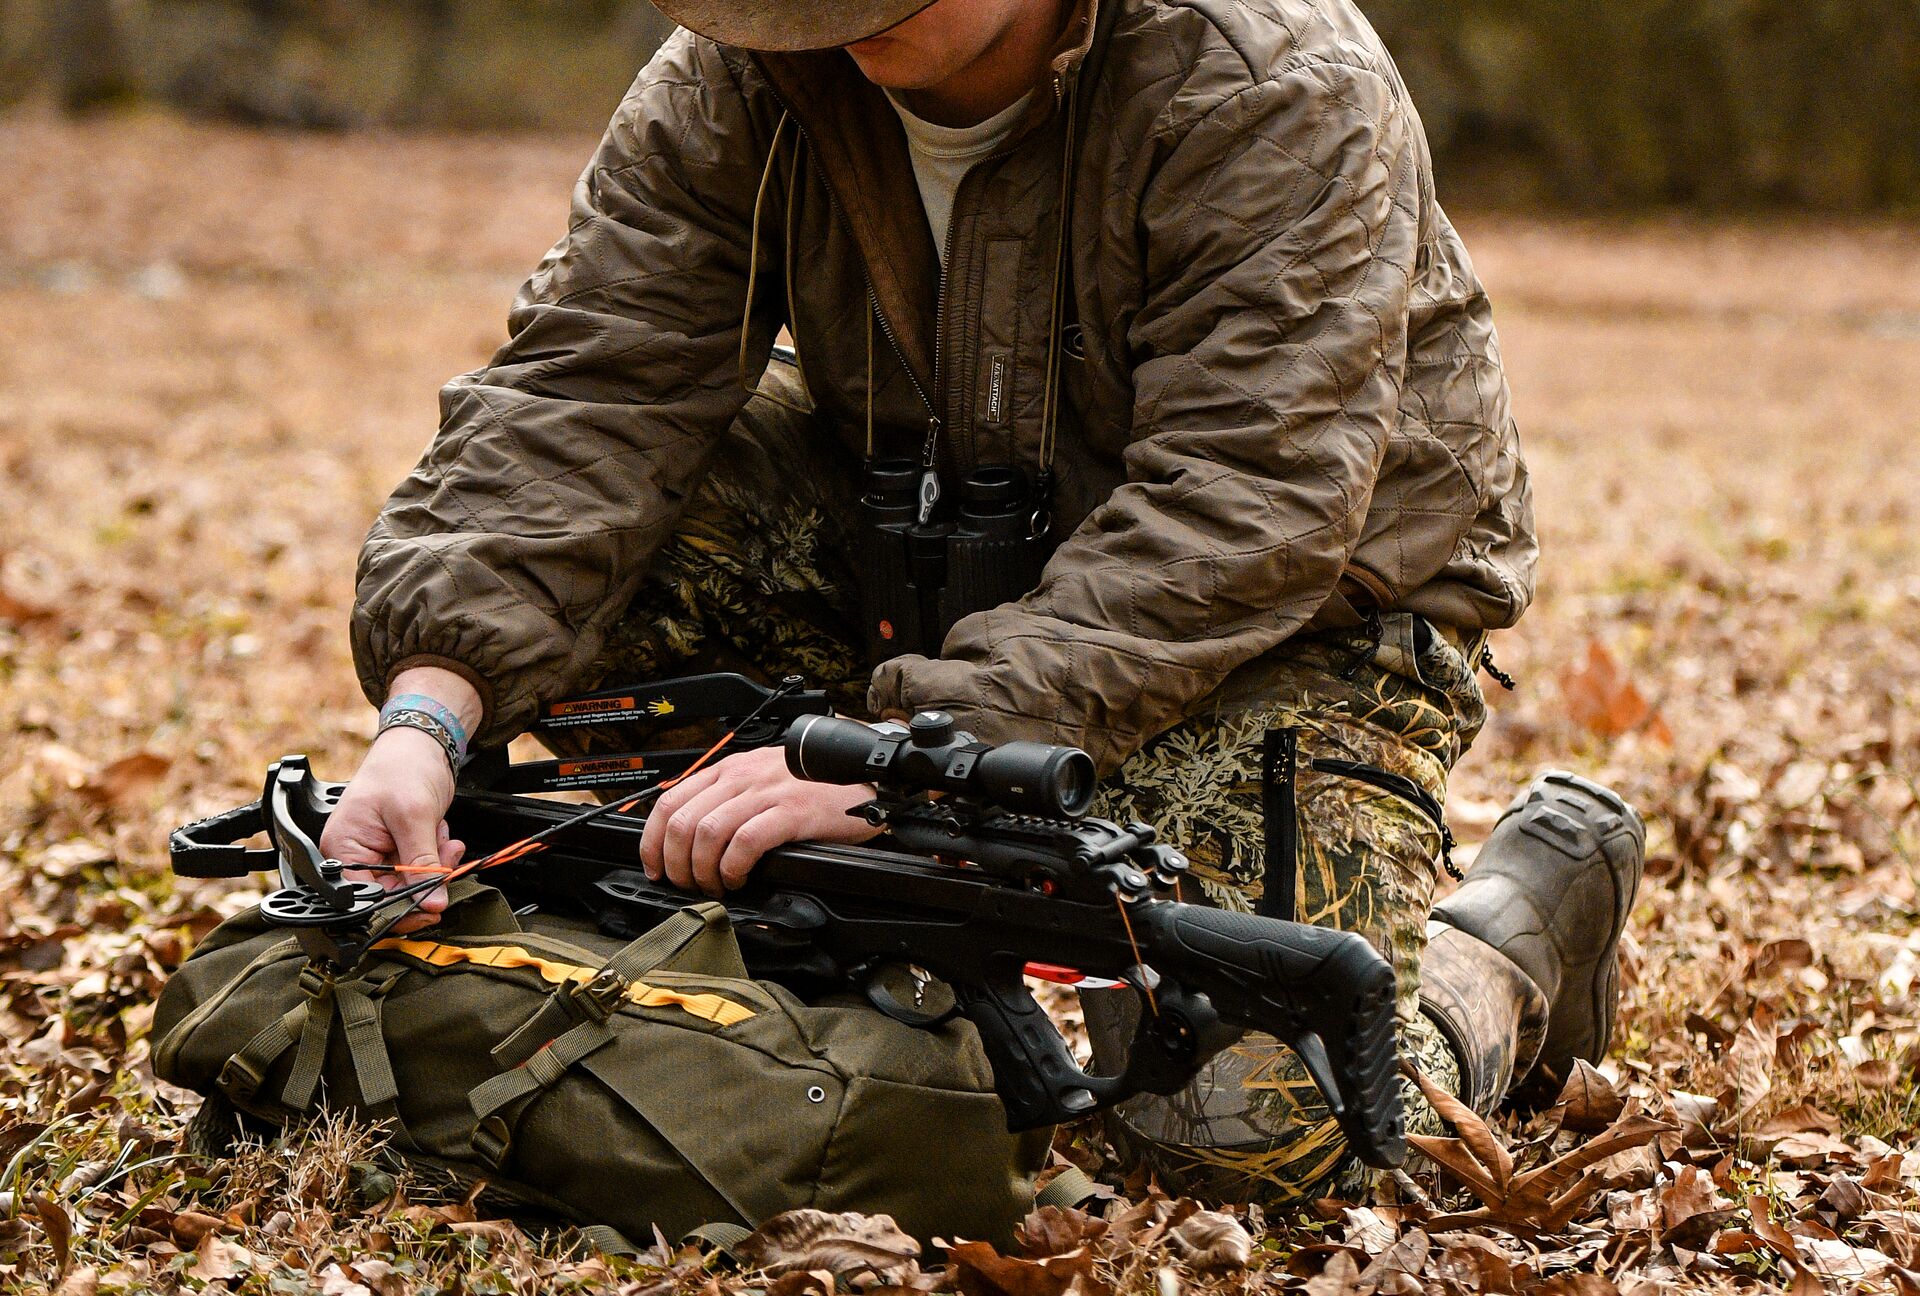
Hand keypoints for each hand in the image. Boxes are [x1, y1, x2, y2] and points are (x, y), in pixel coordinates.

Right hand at [319, 726, 464, 934]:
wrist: (421, 744)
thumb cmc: (403, 767)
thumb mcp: (414, 817)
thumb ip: (423, 864)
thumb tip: (431, 903)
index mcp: (342, 849)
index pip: (366, 900)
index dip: (399, 907)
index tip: (431, 906)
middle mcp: (354, 856)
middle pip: (391, 895)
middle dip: (425, 878)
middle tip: (446, 858)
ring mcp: (377, 854)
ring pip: (411, 883)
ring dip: (434, 864)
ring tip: (441, 836)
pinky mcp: (398, 849)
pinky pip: (420, 868)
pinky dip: (436, 856)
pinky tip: (440, 834)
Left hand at [640, 746, 881, 896]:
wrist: (863, 775)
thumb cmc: (815, 784)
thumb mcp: (763, 780)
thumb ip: (729, 799)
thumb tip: (692, 837)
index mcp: (729, 770)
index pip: (670, 801)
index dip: (652, 841)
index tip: (655, 867)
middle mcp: (741, 778)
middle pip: (682, 822)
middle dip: (676, 864)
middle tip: (688, 885)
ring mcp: (765, 793)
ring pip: (707, 833)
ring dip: (702, 870)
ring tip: (715, 886)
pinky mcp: (790, 812)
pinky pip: (745, 842)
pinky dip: (733, 867)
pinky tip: (739, 878)